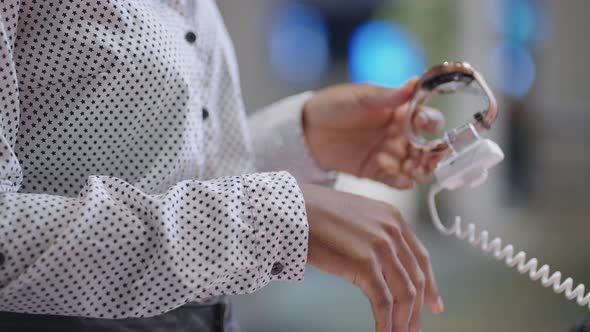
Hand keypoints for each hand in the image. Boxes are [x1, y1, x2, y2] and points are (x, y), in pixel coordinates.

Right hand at [302, 184, 443, 331]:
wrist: (290, 207)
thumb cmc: (312, 211)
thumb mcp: (354, 216)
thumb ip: (371, 234)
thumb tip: (377, 262)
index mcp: (392, 217)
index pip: (421, 258)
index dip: (431, 285)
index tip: (434, 305)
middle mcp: (392, 230)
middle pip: (416, 278)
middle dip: (417, 309)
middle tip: (413, 329)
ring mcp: (380, 247)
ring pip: (404, 293)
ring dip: (403, 320)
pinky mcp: (364, 264)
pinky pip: (383, 302)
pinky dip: (386, 323)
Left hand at [303, 81, 444, 188]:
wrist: (308, 129)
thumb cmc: (335, 105)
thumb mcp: (361, 97)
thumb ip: (387, 96)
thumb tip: (415, 83)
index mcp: (401, 112)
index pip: (427, 118)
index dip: (431, 121)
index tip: (424, 123)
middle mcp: (401, 135)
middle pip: (428, 147)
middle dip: (434, 153)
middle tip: (430, 157)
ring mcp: (390, 155)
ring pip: (416, 166)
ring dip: (423, 170)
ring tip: (419, 171)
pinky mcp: (376, 172)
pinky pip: (394, 180)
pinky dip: (402, 182)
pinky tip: (405, 182)